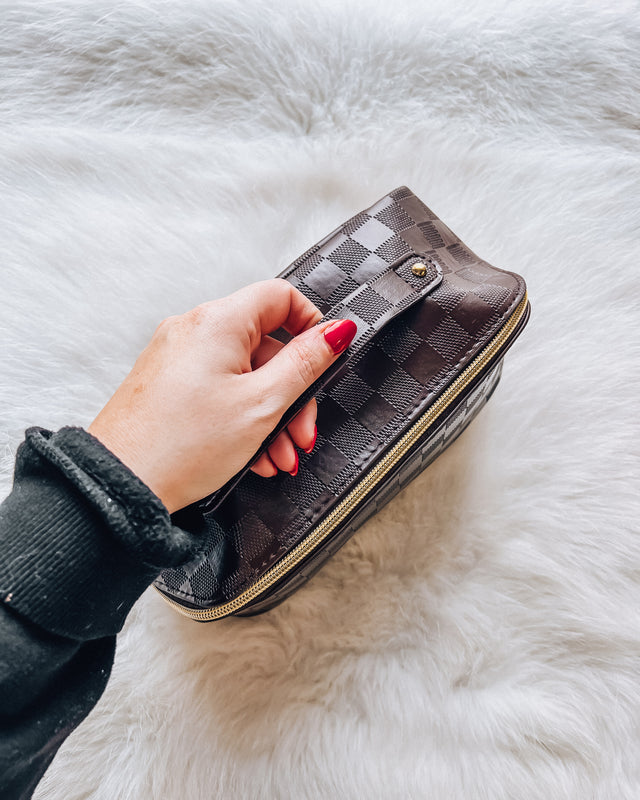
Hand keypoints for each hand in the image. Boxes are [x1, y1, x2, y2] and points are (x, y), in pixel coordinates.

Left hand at [87, 279, 356, 513]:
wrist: (119, 485)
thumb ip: (305, 363)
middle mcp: (193, 329)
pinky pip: (219, 389)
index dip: (311, 326)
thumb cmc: (182, 446)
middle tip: (302, 433)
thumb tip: (336, 331)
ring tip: (278, 457)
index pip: (281, 296)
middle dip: (292, 393)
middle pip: (266, 345)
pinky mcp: (167, 383)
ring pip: (244, 374)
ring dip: (270, 415)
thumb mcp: (263, 404)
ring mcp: (177, 356)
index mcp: (218, 321)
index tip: (324, 359)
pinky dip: (241, 417)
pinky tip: (252, 455)